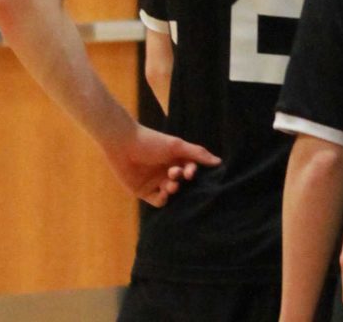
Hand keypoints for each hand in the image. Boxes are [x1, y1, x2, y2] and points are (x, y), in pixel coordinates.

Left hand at [102, 123, 219, 206]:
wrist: (123, 145)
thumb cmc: (152, 142)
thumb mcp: (177, 146)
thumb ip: (197, 154)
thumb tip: (219, 161)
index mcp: (176, 159)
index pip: (191, 169)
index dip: (192, 172)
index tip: (190, 173)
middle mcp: (168, 171)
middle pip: (182, 182)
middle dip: (181, 180)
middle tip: (175, 175)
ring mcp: (156, 182)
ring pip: (172, 192)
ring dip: (173, 190)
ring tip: (169, 185)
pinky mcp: (144, 192)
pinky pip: (158, 201)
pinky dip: (163, 200)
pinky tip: (163, 194)